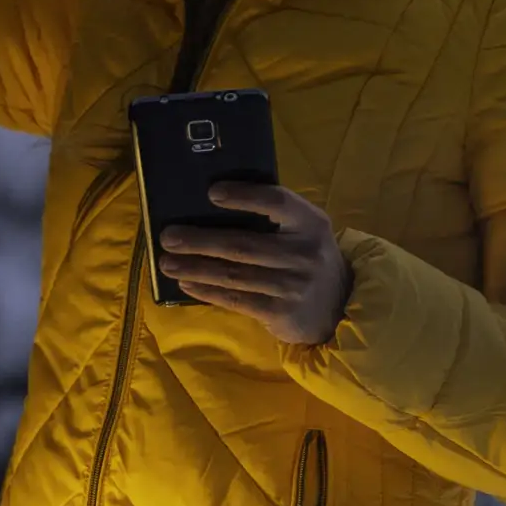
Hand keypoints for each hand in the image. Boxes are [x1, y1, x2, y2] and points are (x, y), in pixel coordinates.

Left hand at [160, 183, 352, 347]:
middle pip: (243, 244)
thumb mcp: (304, 231)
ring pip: (234, 274)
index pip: (277, 202)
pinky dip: (208, 292)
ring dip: (195, 268)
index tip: (211, 192)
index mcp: (310, 223)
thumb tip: (211, 205)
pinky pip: (236, 300)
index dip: (244, 196)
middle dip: (200, 240)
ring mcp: (293, 285)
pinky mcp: (281, 312)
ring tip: (167, 263)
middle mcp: (304, 253)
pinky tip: (187, 284)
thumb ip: (275, 218)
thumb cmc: (308, 259)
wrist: (338, 306)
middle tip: (168, 236)